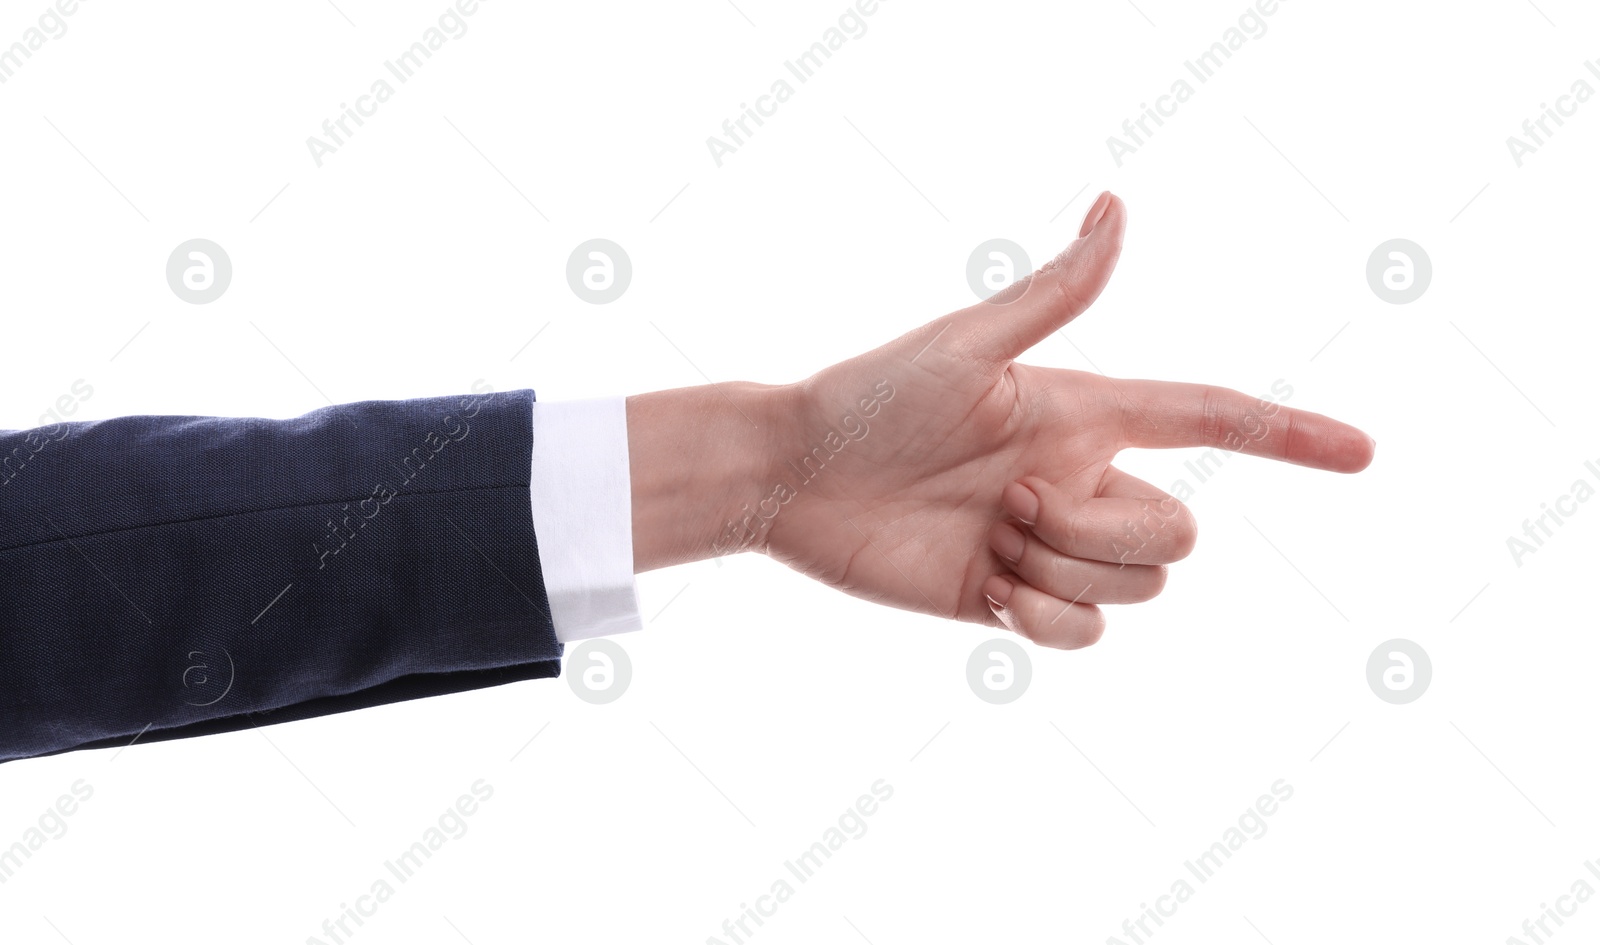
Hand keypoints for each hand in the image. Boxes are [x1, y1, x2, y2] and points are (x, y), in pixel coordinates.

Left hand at [627, 192, 1372, 648]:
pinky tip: (988, 589)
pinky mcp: (1015, 602)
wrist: (794, 481)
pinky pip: (1087, 632)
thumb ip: (1053, 294)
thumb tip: (1119, 205)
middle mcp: (1080, 479)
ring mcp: (1050, 545)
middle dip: (1105, 525)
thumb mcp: (964, 344)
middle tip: (1008, 500)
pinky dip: (1047, 617)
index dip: (1286, 434)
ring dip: (1063, 565)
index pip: (1207, 418)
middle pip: (1178, 528)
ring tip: (985, 537)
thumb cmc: (868, 397)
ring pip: (1138, 582)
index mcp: (1082, 413)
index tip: (1362, 453)